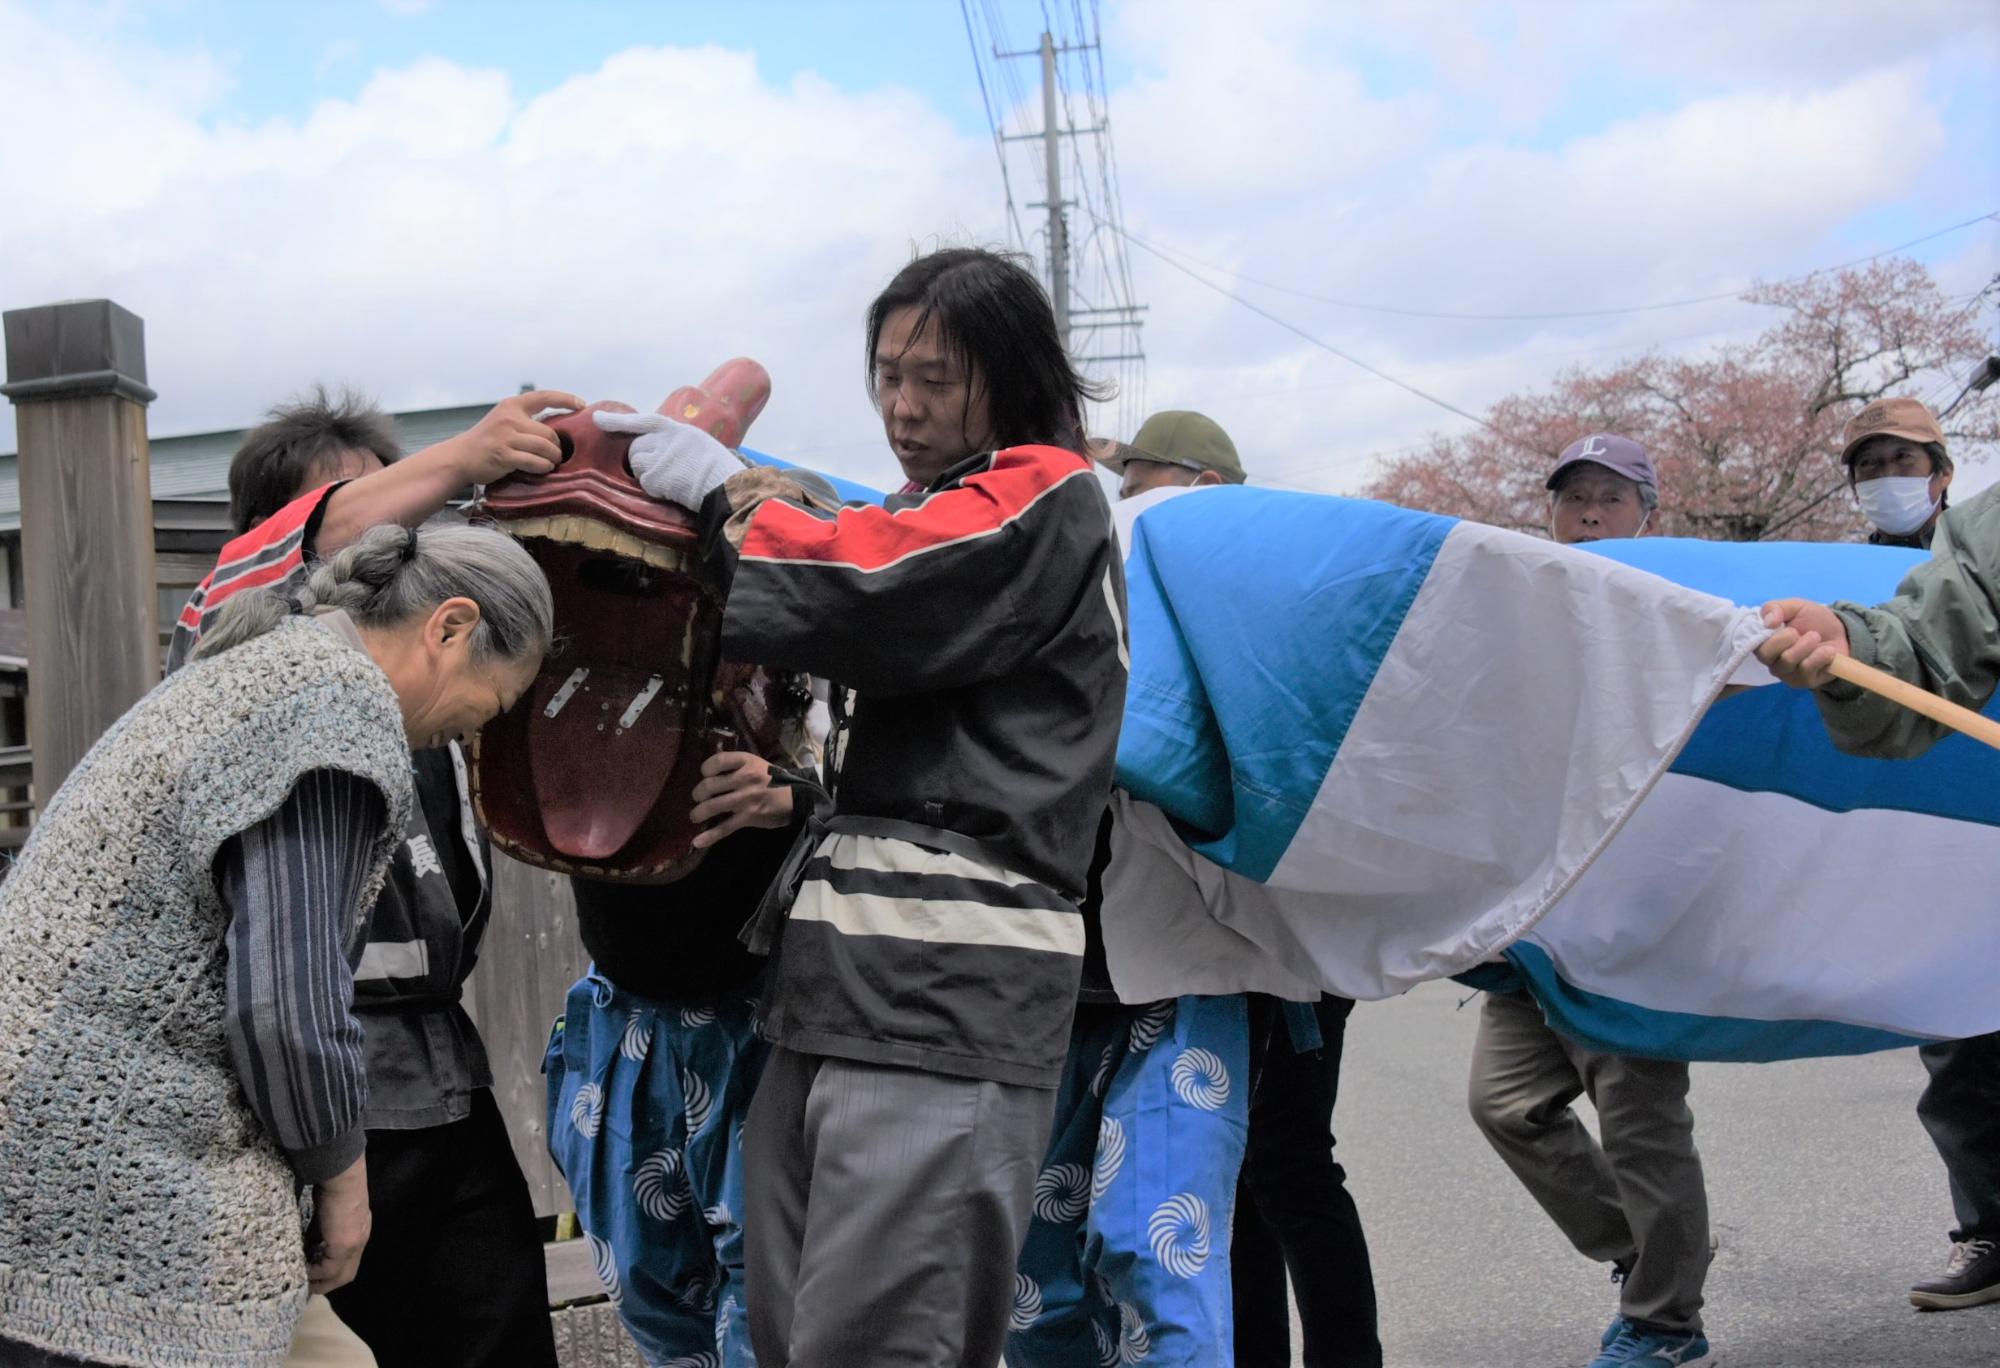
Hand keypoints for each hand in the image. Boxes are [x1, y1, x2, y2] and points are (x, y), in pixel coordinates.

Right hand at [306, 1155, 371, 1295]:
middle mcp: (360, 1241)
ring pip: (340, 1276)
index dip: (333, 1271)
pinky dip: (316, 1274)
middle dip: (328, 1284)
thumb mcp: (328, 1213)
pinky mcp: (343, 1246)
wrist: (342, 1177)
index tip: (315, 1275)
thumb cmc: (334, 1186)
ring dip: (321, 1282)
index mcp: (359, 1232)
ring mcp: (354, 1245)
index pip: (349, 1260)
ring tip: (304, 1284)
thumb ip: (322, 1230)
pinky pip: (329, 1269)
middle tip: (308, 1287)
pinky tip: (303, 1272)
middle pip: (347, 1274)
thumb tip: (309, 1243)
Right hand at [448, 389, 585, 484]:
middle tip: (556, 456)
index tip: (582, 404)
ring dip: (553, 459)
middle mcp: (509, 418)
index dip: (566, 399)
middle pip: (550, 433)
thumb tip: (556, 429)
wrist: (460, 457)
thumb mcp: (503, 420)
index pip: (544, 396)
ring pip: (546, 448)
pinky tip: (541, 470)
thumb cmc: (487, 441)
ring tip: (549, 463)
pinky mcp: (504, 455)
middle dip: (557, 447)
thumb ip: (525, 420)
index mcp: (511, 405)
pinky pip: (536, 462)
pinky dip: (543, 468)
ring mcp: (506, 436)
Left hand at [595, 411, 745, 508]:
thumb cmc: (720, 471)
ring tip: (672, 481)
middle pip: (636, 448)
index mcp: (679, 430)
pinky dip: (656, 490)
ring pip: (637, 465)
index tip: (598, 418)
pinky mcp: (657, 476)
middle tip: (663, 472)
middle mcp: (667, 439)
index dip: (619, 420)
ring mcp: (661, 457)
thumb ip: (677, 442)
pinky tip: (675, 490)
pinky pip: (645, 483)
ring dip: (648, 475)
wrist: (727, 486)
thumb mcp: (700, 445)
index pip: (644, 421)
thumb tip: (658, 447)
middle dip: (642, 460)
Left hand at [690, 750, 794, 848]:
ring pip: (712, 806)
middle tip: (699, 798)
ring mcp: (746, 799)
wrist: (796, 796)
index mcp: (746, 762)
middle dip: (698, 794)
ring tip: (696, 816)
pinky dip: (709, 836)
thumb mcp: (756, 764)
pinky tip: (697, 842)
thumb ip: (736, 766)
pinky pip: (724, 827)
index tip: (706, 774)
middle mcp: (745, 778)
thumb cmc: (773, 779)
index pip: (717, 761)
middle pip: (709, 785)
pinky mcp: (748, 817)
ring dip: (698, 813)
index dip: (706, 768)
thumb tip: (710, 774)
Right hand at [1757, 598, 1851, 688]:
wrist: (1841, 633)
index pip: (1754, 644)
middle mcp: (1771, 661)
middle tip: (1802, 631)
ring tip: (1817, 638)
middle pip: (1766, 654)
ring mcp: (1787, 673)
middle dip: (1788, 637)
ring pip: (1788, 660)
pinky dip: (1821, 654)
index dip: (1770, 634)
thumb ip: (1775, 608)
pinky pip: (1807, 669)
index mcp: (1763, 643)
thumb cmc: (1812, 620)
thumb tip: (1768, 622)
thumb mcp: (1794, 606)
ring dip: (1808, 644)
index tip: (1783, 624)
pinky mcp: (1803, 681)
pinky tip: (1827, 651)